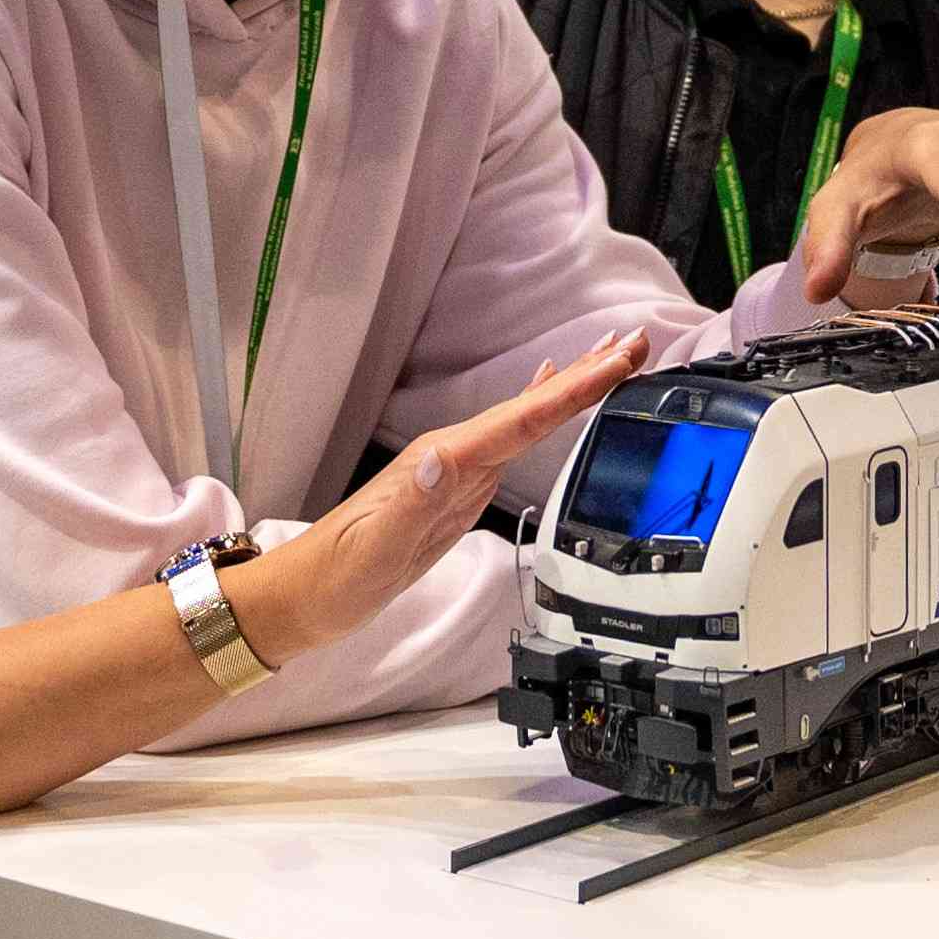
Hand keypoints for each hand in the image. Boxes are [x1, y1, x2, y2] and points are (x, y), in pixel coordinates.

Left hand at [236, 330, 649, 663]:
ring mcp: (458, 469)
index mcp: (443, 461)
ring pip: (528, 418)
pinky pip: (512, 440)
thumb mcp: (372, 547)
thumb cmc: (334, 574)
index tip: (616, 362)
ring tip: (611, 358)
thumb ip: (410, 502)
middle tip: (635, 342)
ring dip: (571, 386)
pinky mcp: (460, 488)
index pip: (520, 419)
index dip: (572, 390)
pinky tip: (546, 392)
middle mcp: (454, 455)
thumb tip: (444, 457)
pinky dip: (538, 411)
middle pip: (531, 406)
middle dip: (585, 374)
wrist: (303, 596)